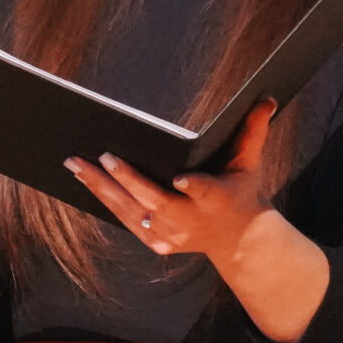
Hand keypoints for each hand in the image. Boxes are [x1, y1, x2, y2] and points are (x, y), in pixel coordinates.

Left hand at [65, 99, 277, 262]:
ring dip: (101, 188)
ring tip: (75, 163)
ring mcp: (173, 237)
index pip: (207, 193)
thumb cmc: (239, 190)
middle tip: (101, 155)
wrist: (238, 240)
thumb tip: (266, 98)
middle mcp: (193, 222)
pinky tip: (83, 179)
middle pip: (155, 202)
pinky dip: (104, 200)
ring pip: (132, 212)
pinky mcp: (158, 244)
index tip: (180, 179)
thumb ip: (253, 132)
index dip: (194, 188)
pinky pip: (126, 221)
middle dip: (127, 180)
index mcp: (219, 200)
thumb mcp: (249, 163)